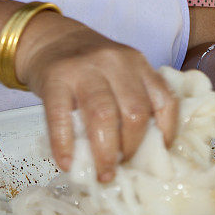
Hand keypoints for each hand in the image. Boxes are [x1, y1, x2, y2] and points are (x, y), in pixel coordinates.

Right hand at [16, 11, 177, 181]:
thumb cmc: (89, 65)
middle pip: (134, 112)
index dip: (164, 133)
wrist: (50, 39)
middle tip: (121, 168)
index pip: (164, 100)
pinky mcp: (55, 78)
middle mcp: (114, 62)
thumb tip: (142, 155)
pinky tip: (67, 162)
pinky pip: (61, 116)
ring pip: (103, 115)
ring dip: (105, 153)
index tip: (155, 156)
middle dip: (130, 149)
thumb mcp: (119, 71)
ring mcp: (84, 68)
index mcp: (136, 63)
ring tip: (102, 174)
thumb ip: (132, 99)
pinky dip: (65, 144)